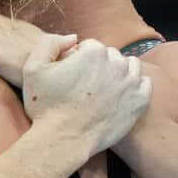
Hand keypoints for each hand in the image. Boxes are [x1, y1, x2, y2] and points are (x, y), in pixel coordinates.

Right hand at [23, 37, 151, 155]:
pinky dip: (135, 86)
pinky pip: (145, 83)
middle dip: (99, 65)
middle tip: (85, 85)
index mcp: (93, 52)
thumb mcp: (33, 68)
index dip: (79, 59)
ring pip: (129, 66)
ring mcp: (130, 83)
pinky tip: (120, 95)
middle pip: (110, 55)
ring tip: (103, 89)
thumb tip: (73, 38)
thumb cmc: (45, 106)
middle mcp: (115, 64)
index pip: (90, 46)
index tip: (72, 74)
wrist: (63, 139)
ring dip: (118, 72)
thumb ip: (50, 43)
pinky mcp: (140, 101)